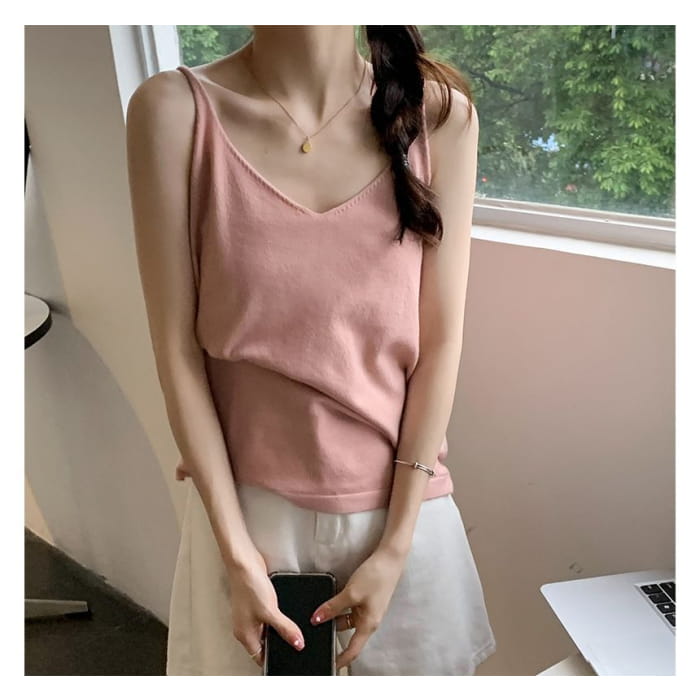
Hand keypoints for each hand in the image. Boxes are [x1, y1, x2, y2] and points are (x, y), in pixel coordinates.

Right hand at [226, 548, 304, 667]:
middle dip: (278, 643)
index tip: (288, 658)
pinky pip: (268, 615)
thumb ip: (285, 629)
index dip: (273, 659)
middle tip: (293, 642)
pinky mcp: (256, 602)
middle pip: (264, 643)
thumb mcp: (270, 611)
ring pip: (267, 628)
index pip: (260, 657)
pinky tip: (284, 611)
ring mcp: (251, 614)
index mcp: (245, 635)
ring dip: (278, 628)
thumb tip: (297, 643)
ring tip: (290, 626)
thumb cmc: (249, 586)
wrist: (244, 562)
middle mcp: (246, 626)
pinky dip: (277, 616)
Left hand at [310, 547, 406, 670]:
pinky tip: (329, 601)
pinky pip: (349, 608)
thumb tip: (316, 619)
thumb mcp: (351, 593)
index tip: (328, 666)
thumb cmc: (375, 577)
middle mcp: (368, 620)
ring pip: (346, 619)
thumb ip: (333, 607)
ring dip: (334, 617)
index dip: (341, 660)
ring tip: (317, 614)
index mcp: (368, 625)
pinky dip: (339, 606)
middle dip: (332, 633)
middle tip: (314, 634)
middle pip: (347, 634)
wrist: (390, 558)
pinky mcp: (366, 598)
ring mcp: (367, 609)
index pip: (353, 650)